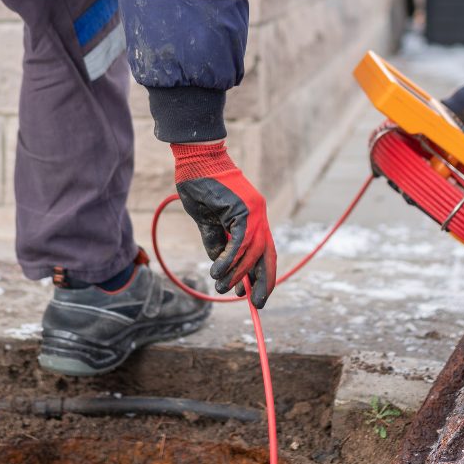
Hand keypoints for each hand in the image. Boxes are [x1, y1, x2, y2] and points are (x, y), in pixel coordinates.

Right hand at [171, 141, 276, 307]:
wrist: (196, 160)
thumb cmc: (199, 186)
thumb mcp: (207, 220)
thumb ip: (216, 241)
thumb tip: (221, 266)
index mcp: (253, 216)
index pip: (263, 250)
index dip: (260, 273)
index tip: (252, 293)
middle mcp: (259, 215)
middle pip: (267, 255)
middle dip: (262, 281)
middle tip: (256, 304)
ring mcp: (254, 211)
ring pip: (252, 252)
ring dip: (238, 274)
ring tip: (223, 290)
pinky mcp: (243, 210)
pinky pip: (240, 243)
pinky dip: (230, 261)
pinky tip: (218, 274)